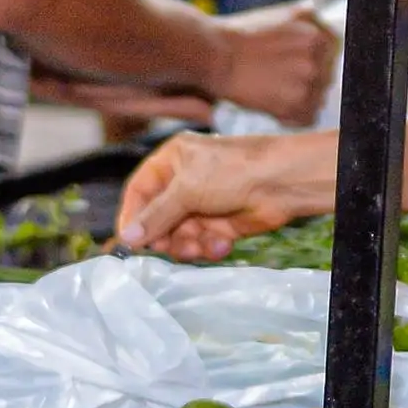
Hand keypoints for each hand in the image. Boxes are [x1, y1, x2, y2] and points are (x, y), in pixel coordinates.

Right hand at [115, 130, 326, 258]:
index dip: (132, 217)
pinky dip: (209, 246)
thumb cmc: (233, 171)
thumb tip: (126, 239)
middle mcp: (184, 182)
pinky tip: (223, 242)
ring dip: (188, 244)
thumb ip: (155, 216)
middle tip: (168, 246)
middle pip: (158, 219)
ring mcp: (203, 204)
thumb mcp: (187, 190)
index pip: (139, 192)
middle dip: (164, 235)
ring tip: (200, 243)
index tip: (130, 241)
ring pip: (179, 235)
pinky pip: (202, 242)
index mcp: (171, 161)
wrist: (281, 182)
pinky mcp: (220, 223)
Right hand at [203, 1, 338, 125]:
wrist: (215, 54)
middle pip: (325, 79)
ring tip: (272, 90)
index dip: (311, 62)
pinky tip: (273, 105)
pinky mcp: (296, 104)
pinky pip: (307, 119)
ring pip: (317, 100)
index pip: (332, 56)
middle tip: (277, 78)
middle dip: (305, 81)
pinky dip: (292, 117)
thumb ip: (310, 18)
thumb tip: (321, 21)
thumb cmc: (244, 35)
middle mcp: (320, 57)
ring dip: (298, 99)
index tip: (292, 64)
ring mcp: (310, 82)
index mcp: (321, 35)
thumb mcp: (283, 14)